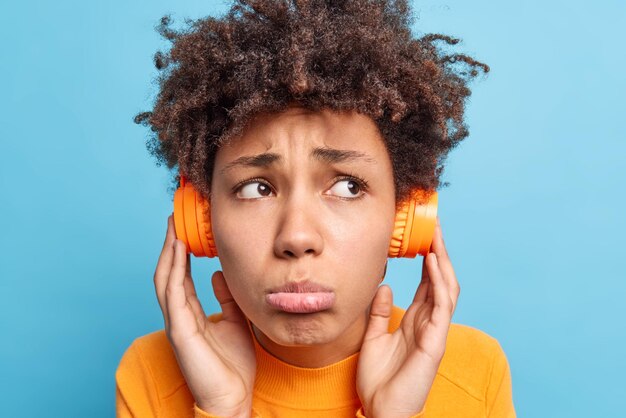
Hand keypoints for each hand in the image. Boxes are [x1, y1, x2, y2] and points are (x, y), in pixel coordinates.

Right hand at [153, 214, 255, 416]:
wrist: (234, 398)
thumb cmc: (233, 366)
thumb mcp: (236, 321)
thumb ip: (227, 298)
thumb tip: (219, 275)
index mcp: (191, 314)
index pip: (181, 275)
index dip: (180, 252)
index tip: (184, 228)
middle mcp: (179, 315)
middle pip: (168, 272)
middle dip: (169, 245)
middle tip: (174, 218)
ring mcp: (177, 323)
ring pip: (165, 279)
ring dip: (168, 251)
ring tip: (173, 227)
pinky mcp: (180, 332)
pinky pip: (173, 294)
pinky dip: (173, 270)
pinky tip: (178, 251)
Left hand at [356, 216, 459, 417]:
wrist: (380, 409)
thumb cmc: (379, 379)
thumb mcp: (373, 337)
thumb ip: (379, 312)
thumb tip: (383, 285)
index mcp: (416, 320)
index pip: (426, 283)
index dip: (427, 259)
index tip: (423, 236)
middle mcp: (428, 322)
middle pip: (439, 280)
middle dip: (438, 253)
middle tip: (433, 227)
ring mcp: (434, 331)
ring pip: (446, 288)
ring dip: (442, 262)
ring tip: (436, 237)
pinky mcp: (435, 341)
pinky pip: (441, 306)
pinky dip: (438, 282)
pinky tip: (432, 262)